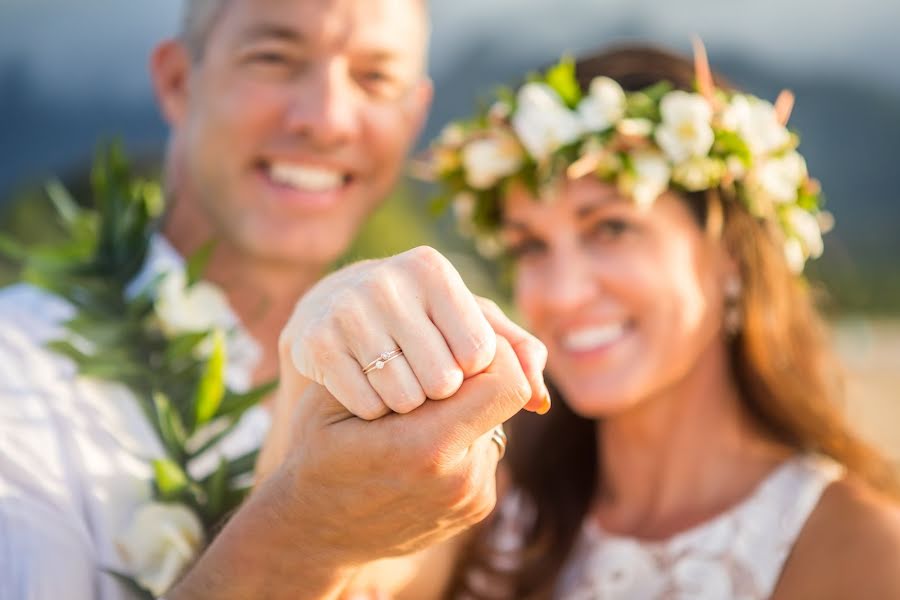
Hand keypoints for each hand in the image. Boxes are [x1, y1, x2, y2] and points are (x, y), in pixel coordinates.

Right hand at [280, 334, 529, 560]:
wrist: (314, 534)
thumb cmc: (319, 452)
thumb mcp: (336, 399)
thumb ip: (393, 364)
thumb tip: (453, 339)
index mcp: (426, 445)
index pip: (505, 382)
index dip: (490, 352)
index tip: (457, 344)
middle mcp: (460, 477)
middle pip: (503, 400)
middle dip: (478, 377)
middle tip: (438, 372)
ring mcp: (471, 498)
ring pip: (497, 423)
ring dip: (468, 408)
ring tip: (420, 413)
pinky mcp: (477, 507)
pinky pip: (487, 451)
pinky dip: (463, 437)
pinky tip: (422, 442)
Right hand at [281, 246, 548, 419]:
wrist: (331, 311)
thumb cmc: (418, 321)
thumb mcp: (465, 322)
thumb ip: (512, 351)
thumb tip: (540, 400)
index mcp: (431, 268)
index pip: (480, 352)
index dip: (473, 374)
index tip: (458, 369)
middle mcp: (387, 280)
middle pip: (443, 379)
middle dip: (441, 396)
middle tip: (426, 384)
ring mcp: (346, 309)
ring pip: (404, 396)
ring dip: (409, 408)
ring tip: (400, 389)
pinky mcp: (315, 342)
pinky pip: (366, 404)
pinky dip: (376, 413)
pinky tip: (371, 395)